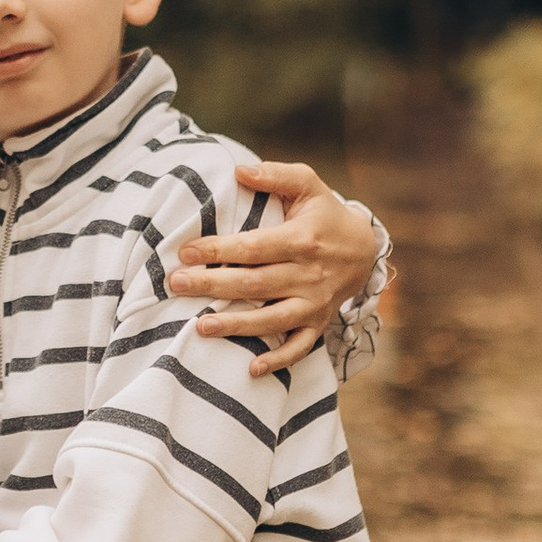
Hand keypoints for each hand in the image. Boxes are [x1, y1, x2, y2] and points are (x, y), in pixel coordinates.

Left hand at [167, 164, 383, 378]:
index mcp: (302, 239)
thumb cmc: (325, 213)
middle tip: (176, 285)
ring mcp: (315, 303)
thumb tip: (239, 171)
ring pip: (273, 319)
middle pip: (255, 283)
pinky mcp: (318, 323)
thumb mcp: (308, 185)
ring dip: (237, 326)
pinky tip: (251, 370)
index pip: (253, 247)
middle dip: (213, 285)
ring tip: (201, 327)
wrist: (365, 249)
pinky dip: (279, 360)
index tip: (184, 252)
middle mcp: (309, 275)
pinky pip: (299, 347)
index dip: (218, 249)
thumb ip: (275, 175)